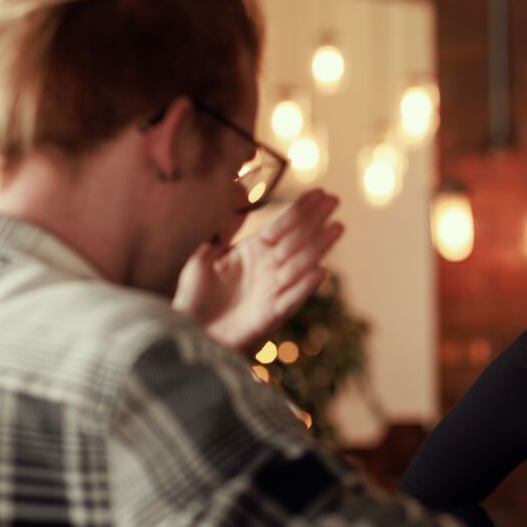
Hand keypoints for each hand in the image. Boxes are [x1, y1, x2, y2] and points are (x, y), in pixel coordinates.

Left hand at [174, 190, 342, 352]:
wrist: (190, 333)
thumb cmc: (195, 297)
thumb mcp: (203, 257)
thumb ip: (223, 230)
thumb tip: (234, 195)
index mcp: (253, 252)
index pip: (282, 226)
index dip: (300, 210)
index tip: (319, 192)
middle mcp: (267, 269)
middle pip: (297, 240)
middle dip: (316, 220)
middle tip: (335, 200)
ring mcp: (272, 291)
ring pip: (301, 265)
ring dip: (319, 247)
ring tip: (337, 228)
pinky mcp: (270, 316)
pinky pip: (292, 299)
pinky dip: (305, 287)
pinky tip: (321, 272)